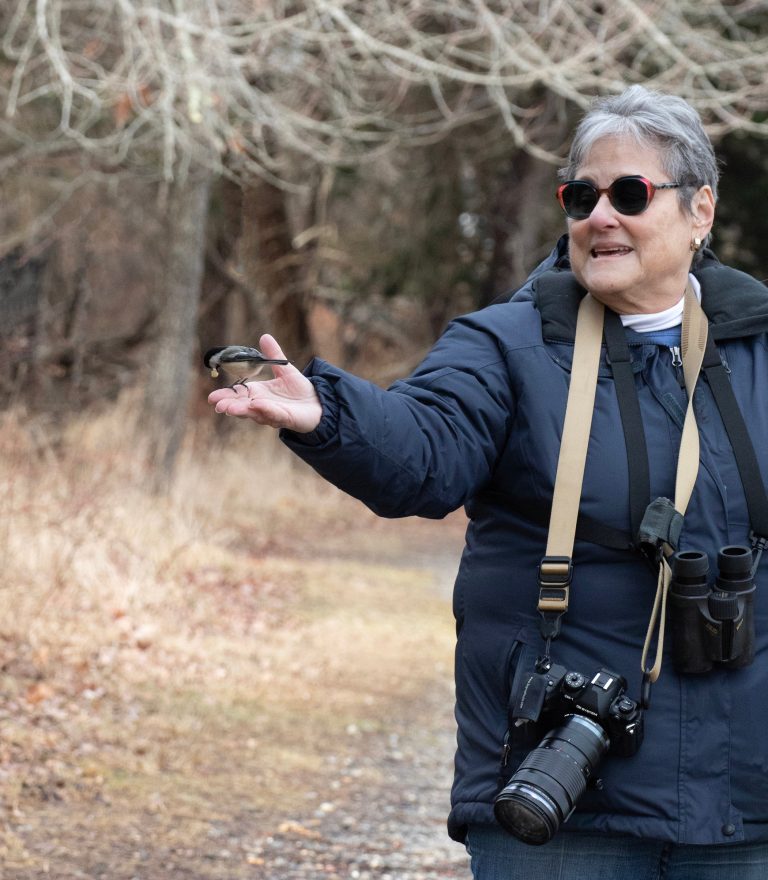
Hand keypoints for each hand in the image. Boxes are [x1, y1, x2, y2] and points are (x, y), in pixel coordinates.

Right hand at [207, 334, 322, 432]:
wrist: (319, 404)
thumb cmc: (300, 390)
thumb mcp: (285, 369)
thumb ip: (274, 355)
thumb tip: (264, 336)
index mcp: (259, 393)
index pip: (239, 395)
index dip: (226, 396)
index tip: (212, 398)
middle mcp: (263, 405)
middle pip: (243, 406)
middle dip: (230, 406)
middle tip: (218, 405)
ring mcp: (273, 414)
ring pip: (256, 413)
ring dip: (243, 411)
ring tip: (230, 408)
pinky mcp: (286, 419)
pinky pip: (275, 415)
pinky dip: (266, 411)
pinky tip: (257, 405)